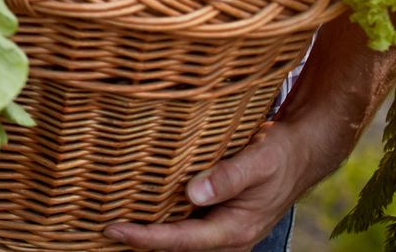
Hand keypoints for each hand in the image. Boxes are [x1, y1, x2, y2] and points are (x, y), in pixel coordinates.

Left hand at [103, 120, 315, 250]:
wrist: (300, 152)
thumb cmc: (280, 154)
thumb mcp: (259, 160)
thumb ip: (228, 177)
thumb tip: (193, 193)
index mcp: (234, 230)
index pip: (180, 240)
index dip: (144, 238)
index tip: (112, 229)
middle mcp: (224, 236)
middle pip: (172, 245)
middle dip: (137, 239)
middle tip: (96, 224)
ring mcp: (219, 229)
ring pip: (175, 236)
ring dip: (145, 228)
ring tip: (105, 216)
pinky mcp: (214, 216)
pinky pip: (181, 223)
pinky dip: (157, 216)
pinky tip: (133, 202)